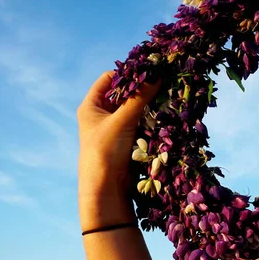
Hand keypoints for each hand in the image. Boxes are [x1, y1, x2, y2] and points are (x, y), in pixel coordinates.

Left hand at [77, 71, 159, 231]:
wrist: (107, 189)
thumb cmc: (105, 151)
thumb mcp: (122, 121)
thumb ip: (139, 98)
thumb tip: (157, 75)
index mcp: (91, 106)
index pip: (110, 78)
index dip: (128, 73)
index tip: (149, 69)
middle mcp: (102, 114)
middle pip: (124, 92)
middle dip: (142, 88)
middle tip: (163, 80)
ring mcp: (116, 127)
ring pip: (135, 107)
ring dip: (149, 103)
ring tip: (167, 94)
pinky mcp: (128, 139)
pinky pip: (141, 121)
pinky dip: (151, 117)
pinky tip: (164, 111)